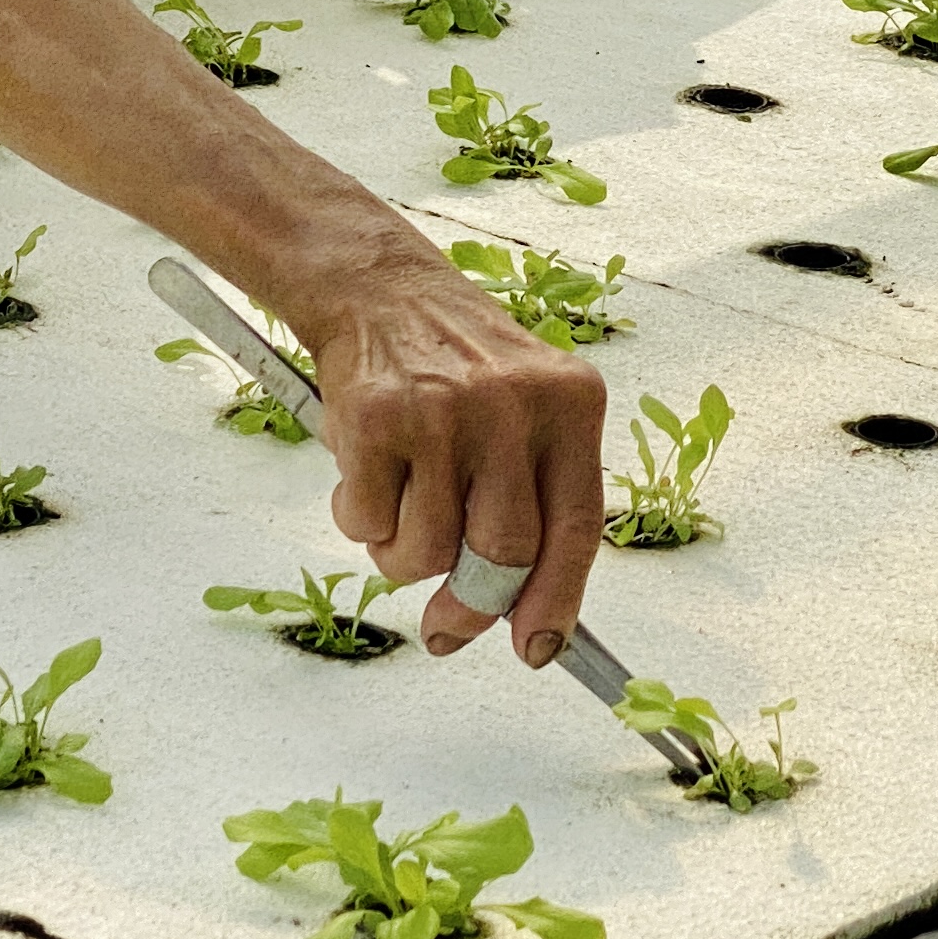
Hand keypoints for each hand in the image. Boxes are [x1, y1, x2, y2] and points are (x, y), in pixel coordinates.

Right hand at [306, 244, 607, 663]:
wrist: (378, 288)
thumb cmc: (455, 366)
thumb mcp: (524, 412)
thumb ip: (533, 499)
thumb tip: (523, 612)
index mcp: (570, 404)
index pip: (577, 526)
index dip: (557, 602)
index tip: (537, 650)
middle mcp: (514, 405)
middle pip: (502, 555)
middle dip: (469, 606)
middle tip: (446, 623)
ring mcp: (444, 410)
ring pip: (426, 552)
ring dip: (403, 557)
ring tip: (400, 505)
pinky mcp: (376, 418)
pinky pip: (367, 523)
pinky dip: (360, 519)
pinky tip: (368, 473)